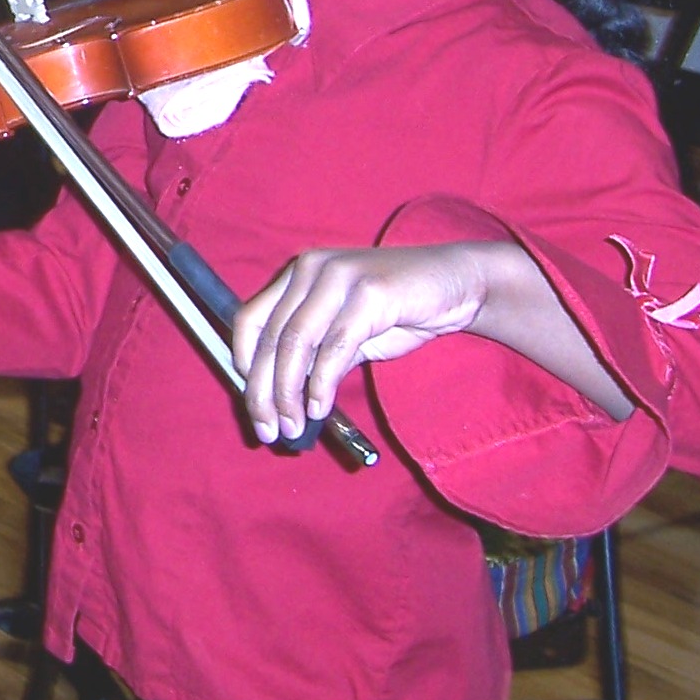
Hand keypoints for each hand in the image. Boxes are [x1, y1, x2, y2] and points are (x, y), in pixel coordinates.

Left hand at [233, 243, 504, 444]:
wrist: (455, 284)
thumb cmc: (397, 310)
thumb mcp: (345, 331)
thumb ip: (312, 354)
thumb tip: (279, 400)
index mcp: (297, 274)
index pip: (250, 319)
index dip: (243, 363)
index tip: (251, 403)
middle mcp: (310, 268)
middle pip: (271, 337)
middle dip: (264, 391)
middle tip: (267, 430)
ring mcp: (338, 276)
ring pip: (297, 342)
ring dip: (289, 393)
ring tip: (292, 426)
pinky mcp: (369, 292)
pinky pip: (335, 346)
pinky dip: (322, 383)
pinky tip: (319, 407)